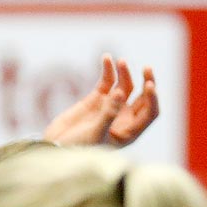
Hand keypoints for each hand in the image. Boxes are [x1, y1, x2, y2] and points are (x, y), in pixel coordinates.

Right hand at [43, 54, 159, 147]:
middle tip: (146, 69)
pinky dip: (108, 69)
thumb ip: (109, 114)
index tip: (149, 86)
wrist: (54, 147)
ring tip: (120, 61)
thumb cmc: (77, 148)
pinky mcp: (97, 98)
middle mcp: (124, 118)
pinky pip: (107, 81)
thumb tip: (120, 92)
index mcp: (130, 131)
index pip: (150, 112)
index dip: (152, 98)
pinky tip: (106, 58)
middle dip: (146, 81)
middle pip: (143, 96)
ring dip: (125, 72)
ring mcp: (111, 106)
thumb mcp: (95, 134)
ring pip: (125, 85)